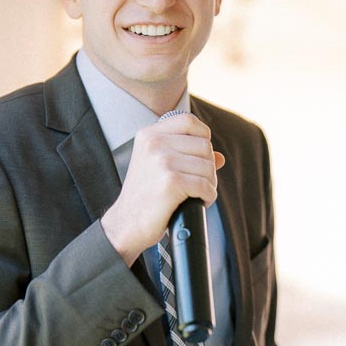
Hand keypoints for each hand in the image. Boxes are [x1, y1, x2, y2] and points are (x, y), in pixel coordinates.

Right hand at [100, 113, 225, 265]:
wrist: (125, 224)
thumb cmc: (144, 197)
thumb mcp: (158, 167)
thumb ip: (186, 156)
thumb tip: (220, 157)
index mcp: (149, 135)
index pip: (189, 121)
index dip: (203, 136)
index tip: (200, 155)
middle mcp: (154, 144)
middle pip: (204, 145)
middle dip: (208, 167)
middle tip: (199, 183)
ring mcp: (162, 162)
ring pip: (208, 166)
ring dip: (209, 184)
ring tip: (197, 194)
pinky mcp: (171, 182)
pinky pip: (205, 185)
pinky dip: (208, 197)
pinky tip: (198, 202)